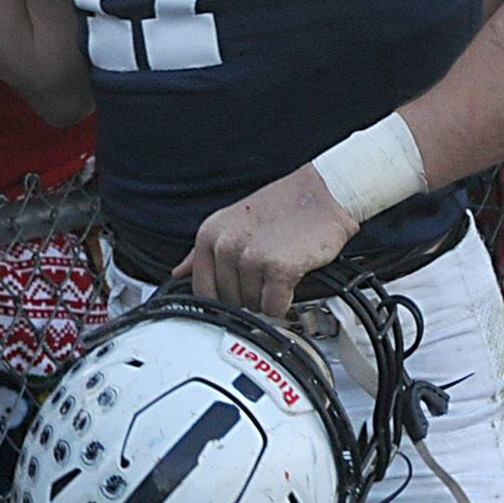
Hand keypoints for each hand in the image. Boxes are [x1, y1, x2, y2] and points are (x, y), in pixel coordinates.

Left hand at [177, 166, 360, 316]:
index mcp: (209, 235)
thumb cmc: (283, 207)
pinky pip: (273, 308)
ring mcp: (250, 257)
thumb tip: (179, 271)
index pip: (201, 290)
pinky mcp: (278, 269)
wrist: (324, 194)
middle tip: (267, 270)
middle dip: (249, 294)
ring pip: (252, 305)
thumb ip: (201, 252)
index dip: (222, 296)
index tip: (238, 290)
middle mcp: (225, 245)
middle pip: (228, 300)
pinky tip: (290, 280)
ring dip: (268, 296)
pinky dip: (284, 302)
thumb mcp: (231, 222)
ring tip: (280, 267)